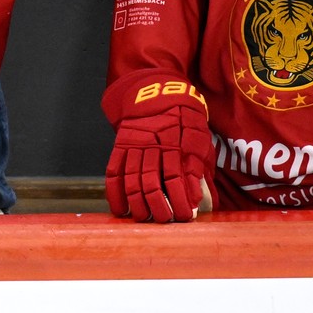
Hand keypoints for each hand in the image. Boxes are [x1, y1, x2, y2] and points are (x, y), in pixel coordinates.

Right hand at [105, 81, 211, 222]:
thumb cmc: (184, 117)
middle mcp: (150, 146)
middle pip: (150, 183)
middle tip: (164, 222)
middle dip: (157, 207)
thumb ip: (197, 167)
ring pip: (131, 180)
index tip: (184, 217)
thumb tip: (196, 199)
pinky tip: (119, 209)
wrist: (156, 90)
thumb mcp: (199, 137)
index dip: (178, 201)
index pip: (174, 179)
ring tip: (144, 219)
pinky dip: (114, 192)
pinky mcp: (119, 146)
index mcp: (173, 144)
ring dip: (137, 204)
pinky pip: (113, 172)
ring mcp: (132, 146)